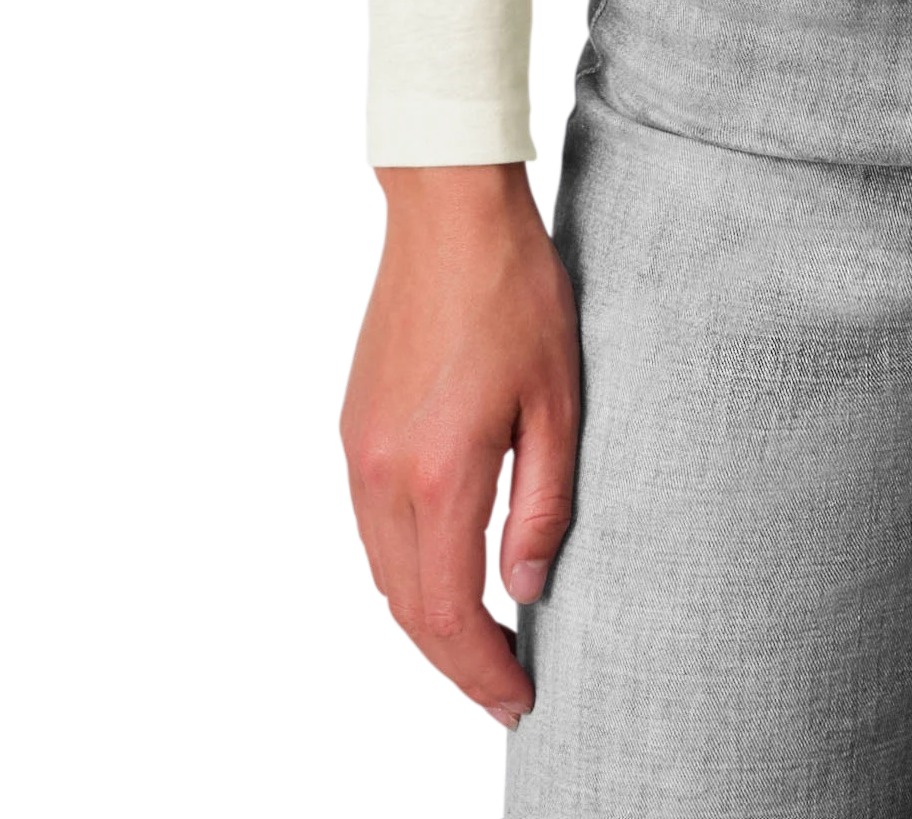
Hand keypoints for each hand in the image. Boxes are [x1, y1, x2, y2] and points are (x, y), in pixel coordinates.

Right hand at [339, 163, 582, 731]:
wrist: (449, 212)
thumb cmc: (515, 294)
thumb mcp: (558, 401)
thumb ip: (542, 505)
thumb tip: (526, 588)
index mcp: (439, 474)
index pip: (450, 613)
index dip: (482, 671)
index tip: (517, 699)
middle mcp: (384, 475)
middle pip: (406, 609)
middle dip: (454, 663)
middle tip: (502, 690)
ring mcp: (359, 452)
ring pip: (382, 575)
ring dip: (425, 622)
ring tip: (479, 646)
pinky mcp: (353, 430)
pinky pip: (371, 531)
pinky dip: (404, 572)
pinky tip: (442, 574)